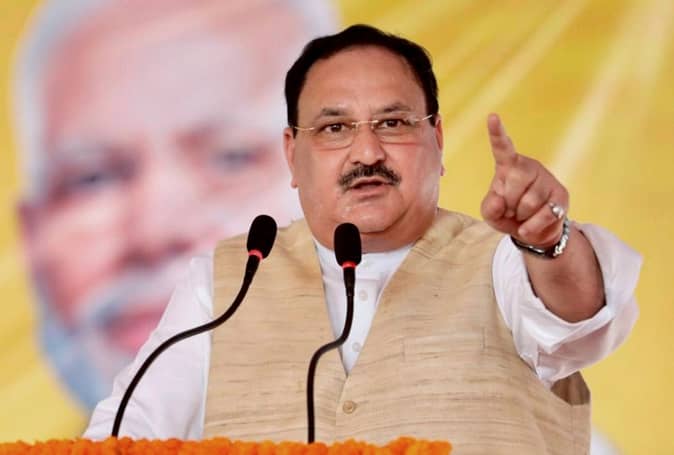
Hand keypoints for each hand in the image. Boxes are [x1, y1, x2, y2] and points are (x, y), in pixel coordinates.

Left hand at [480, 113, 567, 247]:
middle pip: (513, 186)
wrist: (532, 231)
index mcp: (508, 166)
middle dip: (508, 205)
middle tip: (511, 208)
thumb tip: (500, 202)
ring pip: (528, 203)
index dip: (497, 133)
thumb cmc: (507, 215)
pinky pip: (543, 215)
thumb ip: (489, 207)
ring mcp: (547, 180)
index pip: (502, 148)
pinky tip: (530, 225)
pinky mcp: (561, 196)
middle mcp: (529, 167)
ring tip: (523, 214)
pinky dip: (532, 226)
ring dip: (521, 216)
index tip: (492, 117)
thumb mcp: (490, 213)